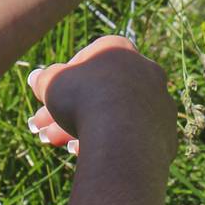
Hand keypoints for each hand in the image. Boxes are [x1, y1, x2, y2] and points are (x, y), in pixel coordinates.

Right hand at [26, 34, 177, 164]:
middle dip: (70, 111)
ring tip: (60, 145)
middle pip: (100, 92)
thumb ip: (45, 79)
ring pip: (116, 115)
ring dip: (87, 128)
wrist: (124, 135)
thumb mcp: (53, 84)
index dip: (62, 84)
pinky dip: (111, 144)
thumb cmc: (84, 99)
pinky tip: (86, 154)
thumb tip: (37, 78)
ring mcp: (159, 102)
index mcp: (119, 49)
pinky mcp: (166, 132)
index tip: (46, 103)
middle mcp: (145, 70)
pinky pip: (132, 138)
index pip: (86, 64)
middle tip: (45, 130)